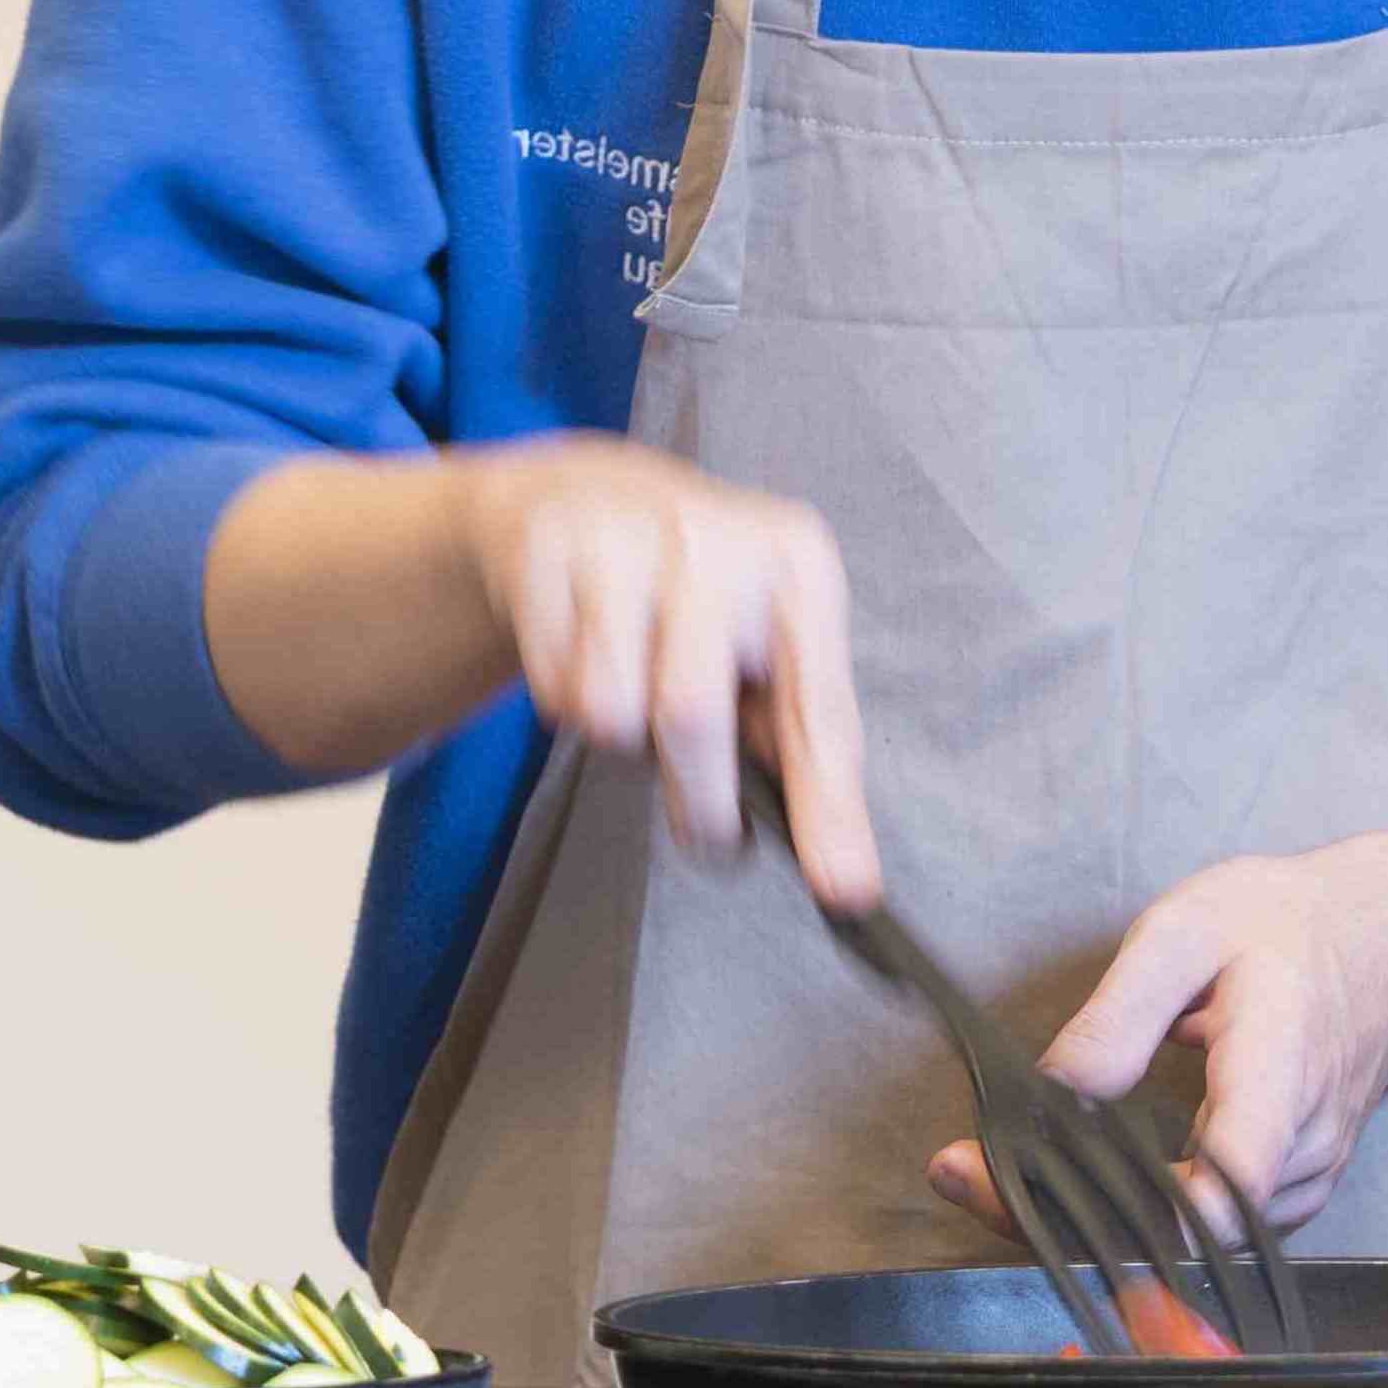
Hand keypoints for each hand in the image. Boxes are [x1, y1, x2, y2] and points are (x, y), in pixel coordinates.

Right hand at [459, 437, 878, 911]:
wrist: (585, 498)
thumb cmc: (700, 598)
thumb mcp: (767, 646)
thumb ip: (798, 747)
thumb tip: (841, 870)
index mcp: (799, 566)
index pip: (817, 709)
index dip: (827, 807)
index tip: (844, 889)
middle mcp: (716, 540)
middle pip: (690, 715)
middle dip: (699, 802)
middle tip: (708, 836)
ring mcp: (623, 538)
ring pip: (607, 710)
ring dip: (621, 738)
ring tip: (639, 694)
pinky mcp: (543, 550)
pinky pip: (550, 686)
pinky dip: (567, 701)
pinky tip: (588, 653)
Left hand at [946, 841, 1387, 1239]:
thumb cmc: (1291, 927)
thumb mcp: (1191, 928)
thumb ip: (1119, 1013)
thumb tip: (1052, 1093)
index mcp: (1278, 1078)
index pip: (1218, 1191)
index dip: (1124, 1216)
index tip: (1025, 1195)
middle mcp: (1298, 1152)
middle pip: (1181, 1230)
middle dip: (1066, 1216)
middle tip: (965, 1174)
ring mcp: (1301, 1184)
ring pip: (1190, 1239)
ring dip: (1097, 1217)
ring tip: (1010, 1172)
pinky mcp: (1289, 1195)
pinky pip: (1208, 1226)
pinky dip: (1143, 1209)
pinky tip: (1087, 1177)